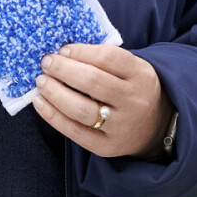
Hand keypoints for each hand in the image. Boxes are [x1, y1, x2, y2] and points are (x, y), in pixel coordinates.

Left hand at [34, 43, 173, 158]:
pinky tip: (40, 102)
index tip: (62, 50)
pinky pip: (75, 131)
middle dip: (63, 70)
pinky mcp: (107, 146)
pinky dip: (53, 116)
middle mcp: (134, 101)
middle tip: (46, 63)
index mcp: (141, 75)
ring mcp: (121, 126)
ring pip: (81, 109)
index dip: (80, 52)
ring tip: (41, 82)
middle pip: (92, 82)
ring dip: (55, 93)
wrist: (156, 128)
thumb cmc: (133, 90)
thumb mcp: (132, 69)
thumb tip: (63, 51)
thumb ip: (105, 60)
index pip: (108, 58)